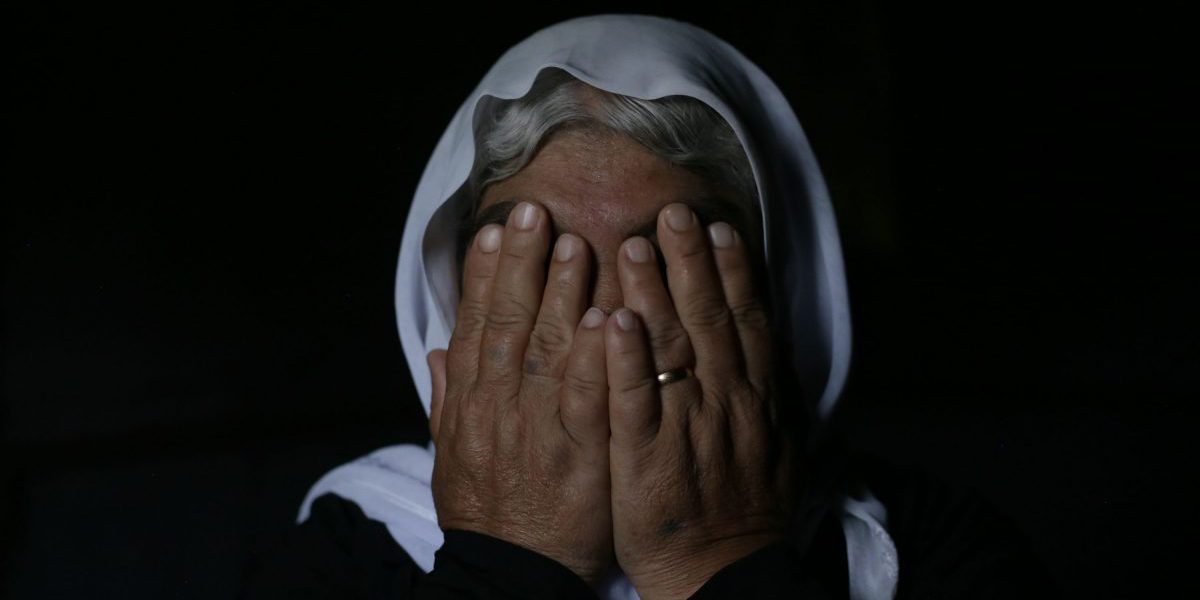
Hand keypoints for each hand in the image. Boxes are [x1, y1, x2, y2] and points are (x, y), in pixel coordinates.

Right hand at [427, 201, 613, 583]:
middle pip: (507, 322)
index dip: (482, 275)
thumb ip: (447, 398)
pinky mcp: (577, 454)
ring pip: (545, 349)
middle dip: (520, 264)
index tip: (492, 230)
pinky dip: (590, 357)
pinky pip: (584, 398)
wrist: (510, 571)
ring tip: (572, 242)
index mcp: (471, 402)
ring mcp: (536, 428)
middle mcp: (498, 406)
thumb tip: (437, 350)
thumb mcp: (452, 455)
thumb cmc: (487, 511)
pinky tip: (604, 317)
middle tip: (533, 211)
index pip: (475, 325)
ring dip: (558, 294)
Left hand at [605, 203, 793, 598]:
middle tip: (674, 211)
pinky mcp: (646, 456)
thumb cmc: (743, 509)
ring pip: (671, 348)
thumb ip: (766, 394)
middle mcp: (725, 402)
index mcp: (752, 397)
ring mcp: (685, 426)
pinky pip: (634, 400)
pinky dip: (624, 359)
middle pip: (708, 318)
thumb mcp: (776, 447)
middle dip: (691, 261)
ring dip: (653, 293)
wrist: (721, 572)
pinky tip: (612, 319)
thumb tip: (767, 348)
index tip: (716, 226)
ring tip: (634, 243)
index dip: (731, 271)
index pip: (744, 320)